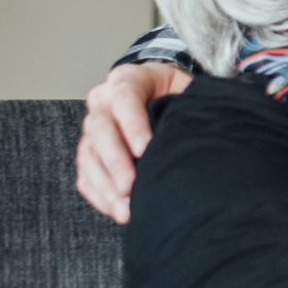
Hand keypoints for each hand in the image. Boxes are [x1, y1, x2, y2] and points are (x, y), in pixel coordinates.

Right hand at [76, 63, 190, 221]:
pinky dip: (99, 194)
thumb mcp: (187, 90)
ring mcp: (93, 126)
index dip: (133, 125)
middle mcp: (103, 100)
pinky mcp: (89, 150)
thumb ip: (188, 105)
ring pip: (89, 155)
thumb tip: (201, 133)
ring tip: (125, 209)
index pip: (125, 97)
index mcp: (129, 78)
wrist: (163, 95)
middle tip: (130, 186)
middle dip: (116, 161)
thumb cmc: (179, 94)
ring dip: (106, 185)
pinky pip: (85, 174)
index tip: (146, 150)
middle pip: (102, 130)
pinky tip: (116, 209)